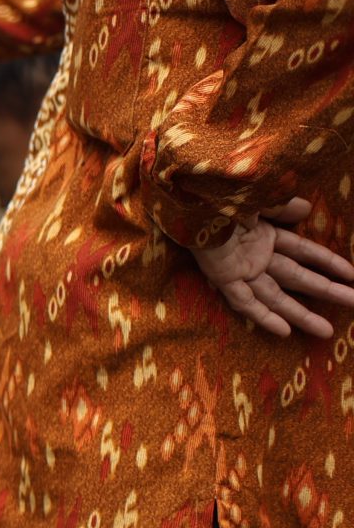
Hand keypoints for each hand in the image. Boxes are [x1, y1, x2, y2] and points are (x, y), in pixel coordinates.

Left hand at [190, 201, 353, 337]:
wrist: (190, 199)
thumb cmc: (221, 195)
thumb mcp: (259, 198)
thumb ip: (281, 206)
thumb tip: (305, 208)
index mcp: (266, 235)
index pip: (306, 253)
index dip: (329, 264)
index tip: (353, 276)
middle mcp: (257, 256)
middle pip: (299, 278)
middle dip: (328, 292)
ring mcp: (241, 270)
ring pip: (276, 297)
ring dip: (301, 314)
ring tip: (326, 331)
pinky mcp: (224, 279)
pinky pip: (245, 303)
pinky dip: (263, 317)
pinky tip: (284, 332)